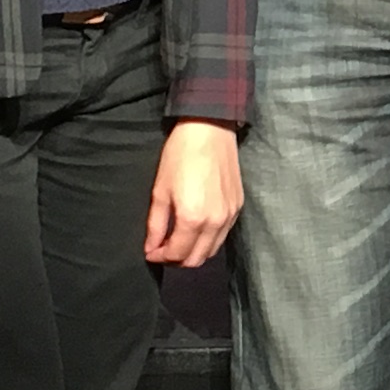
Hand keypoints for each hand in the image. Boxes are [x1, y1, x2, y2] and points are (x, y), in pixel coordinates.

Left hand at [145, 121, 241, 266]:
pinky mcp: (238, 207)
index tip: (151, 252)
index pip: (177, 254)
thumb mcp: (160, 190)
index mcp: (192, 219)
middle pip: (197, 259)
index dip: (161, 257)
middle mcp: (215, 223)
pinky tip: (197, 227)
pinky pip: (223, 235)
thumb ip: (156, 224)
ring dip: (194, 252)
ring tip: (180, 240)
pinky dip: (209, 239)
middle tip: (164, 249)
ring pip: (212, 250)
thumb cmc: (180, 156)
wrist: (209, 130)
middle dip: (178, 259)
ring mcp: (230, 216)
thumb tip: (151, 248)